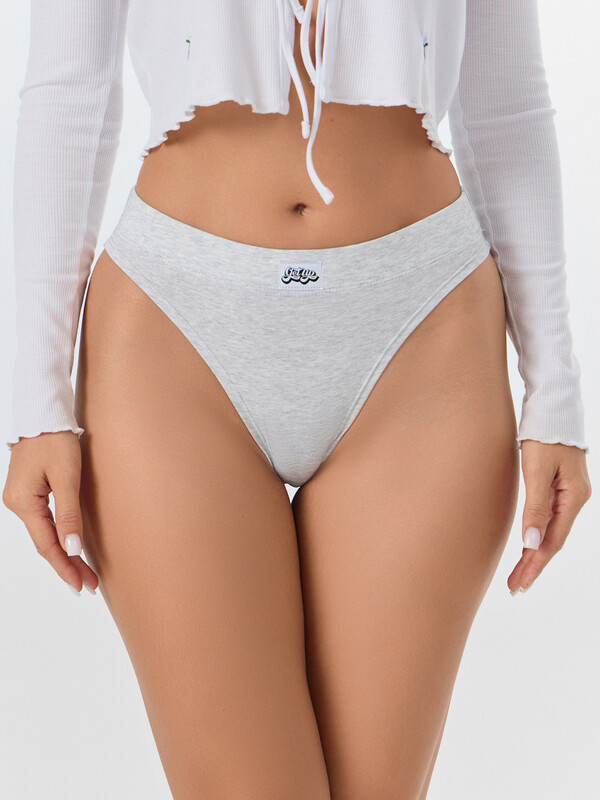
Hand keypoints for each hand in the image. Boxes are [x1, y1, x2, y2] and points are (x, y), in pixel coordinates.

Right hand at [3, 431, 97, 595]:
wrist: (43, 415)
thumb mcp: (67, 476)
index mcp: (24, 502)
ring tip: (85, 574)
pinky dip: (58, 538)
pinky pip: (43, 523)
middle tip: (90, 586)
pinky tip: (71, 548)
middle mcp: (17, 505)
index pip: (47, 545)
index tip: (82, 586)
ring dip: (64, 554)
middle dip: (68, 565)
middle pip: (45, 544)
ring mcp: (21, 500)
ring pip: (44, 535)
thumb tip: (73, 548)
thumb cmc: (56, 440)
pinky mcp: (29, 493)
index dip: (66, 567)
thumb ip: (69, 514)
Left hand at [508, 440, 591, 593]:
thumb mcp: (537, 471)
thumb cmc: (544, 435)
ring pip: (550, 531)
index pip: (553, 541)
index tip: (519, 584)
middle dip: (532, 565)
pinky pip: (547, 518)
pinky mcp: (558, 486)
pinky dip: (536, 535)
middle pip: (552, 540)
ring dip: (533, 553)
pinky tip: (527, 545)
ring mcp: (568, 493)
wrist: (552, 407)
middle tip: (514, 588)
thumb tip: (532, 544)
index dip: (535, 564)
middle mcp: (575, 499)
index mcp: (574, 498)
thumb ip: (535, 507)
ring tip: (517, 574)